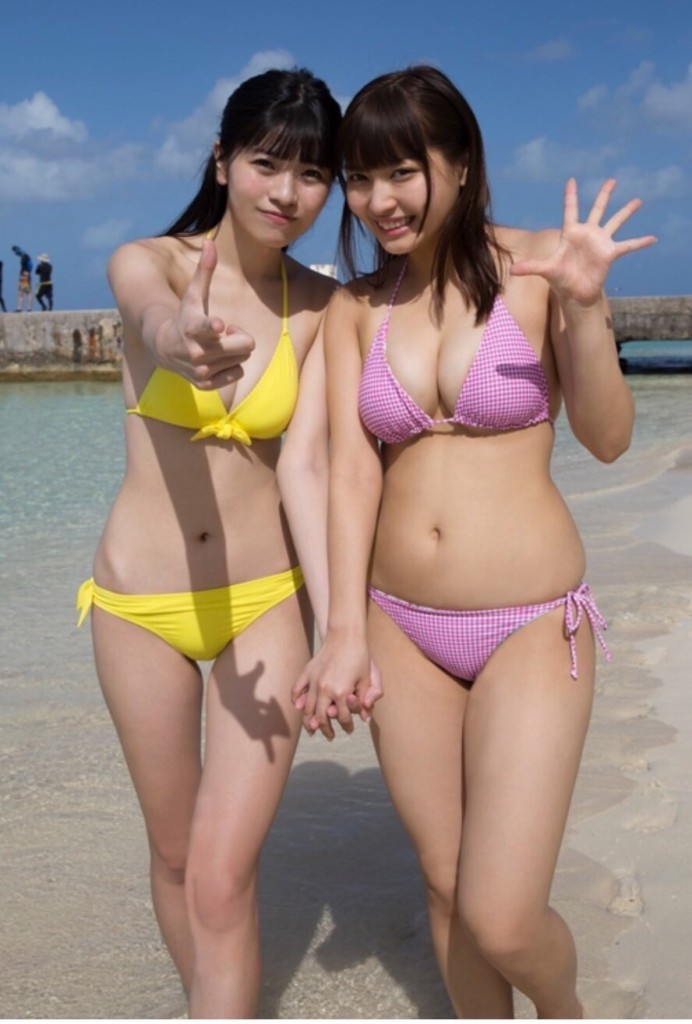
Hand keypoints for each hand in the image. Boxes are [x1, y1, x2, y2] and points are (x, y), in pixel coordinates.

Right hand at [160, 239, 254, 387]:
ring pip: (241, 359)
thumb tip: (210, 241)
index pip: (205, 327)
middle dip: (240, 337)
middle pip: (245, 345)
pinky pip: (236, 373)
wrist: (164, 349)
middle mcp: (196, 352)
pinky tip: (216, 359)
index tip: (218, 325)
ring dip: (233, 351)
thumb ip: (205, 270)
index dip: (213, 327)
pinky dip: (231, 366)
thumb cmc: (185, 316)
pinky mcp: (205, 384)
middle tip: (225, 332)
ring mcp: (200, 370)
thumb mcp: (194, 295)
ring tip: (216, 345)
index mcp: (192, 327)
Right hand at [292, 640, 382, 740]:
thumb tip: (365, 717)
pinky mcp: (307, 672)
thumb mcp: (368, 678)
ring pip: (306, 708)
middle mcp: (326, 689)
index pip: (343, 717)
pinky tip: (299, 708)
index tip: (349, 730)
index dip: (347, 726)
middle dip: (327, 729)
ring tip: (313, 730)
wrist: (346, 636)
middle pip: (322, 717)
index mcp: (342, 692)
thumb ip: (368, 698)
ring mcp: (314, 681)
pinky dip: (296, 700)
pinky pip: (297, 690)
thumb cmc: (360, 657)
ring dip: (309, 722)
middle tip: (331, 736)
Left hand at [510, 178, 656, 305]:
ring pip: (615, 222)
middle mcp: (588, 234)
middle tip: (613, 180)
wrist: (575, 294)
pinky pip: (628, 245)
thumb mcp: (546, 270)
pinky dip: (640, 242)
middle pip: (598, 209)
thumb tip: (512, 270)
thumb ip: (530, 267)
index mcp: (571, 233)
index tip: (572, 180)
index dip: (571, 195)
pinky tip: (652, 238)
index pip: (571, 209)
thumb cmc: (560, 280)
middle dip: (605, 194)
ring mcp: (600, 242)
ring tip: (638, 200)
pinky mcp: (610, 253)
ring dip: (626, 212)